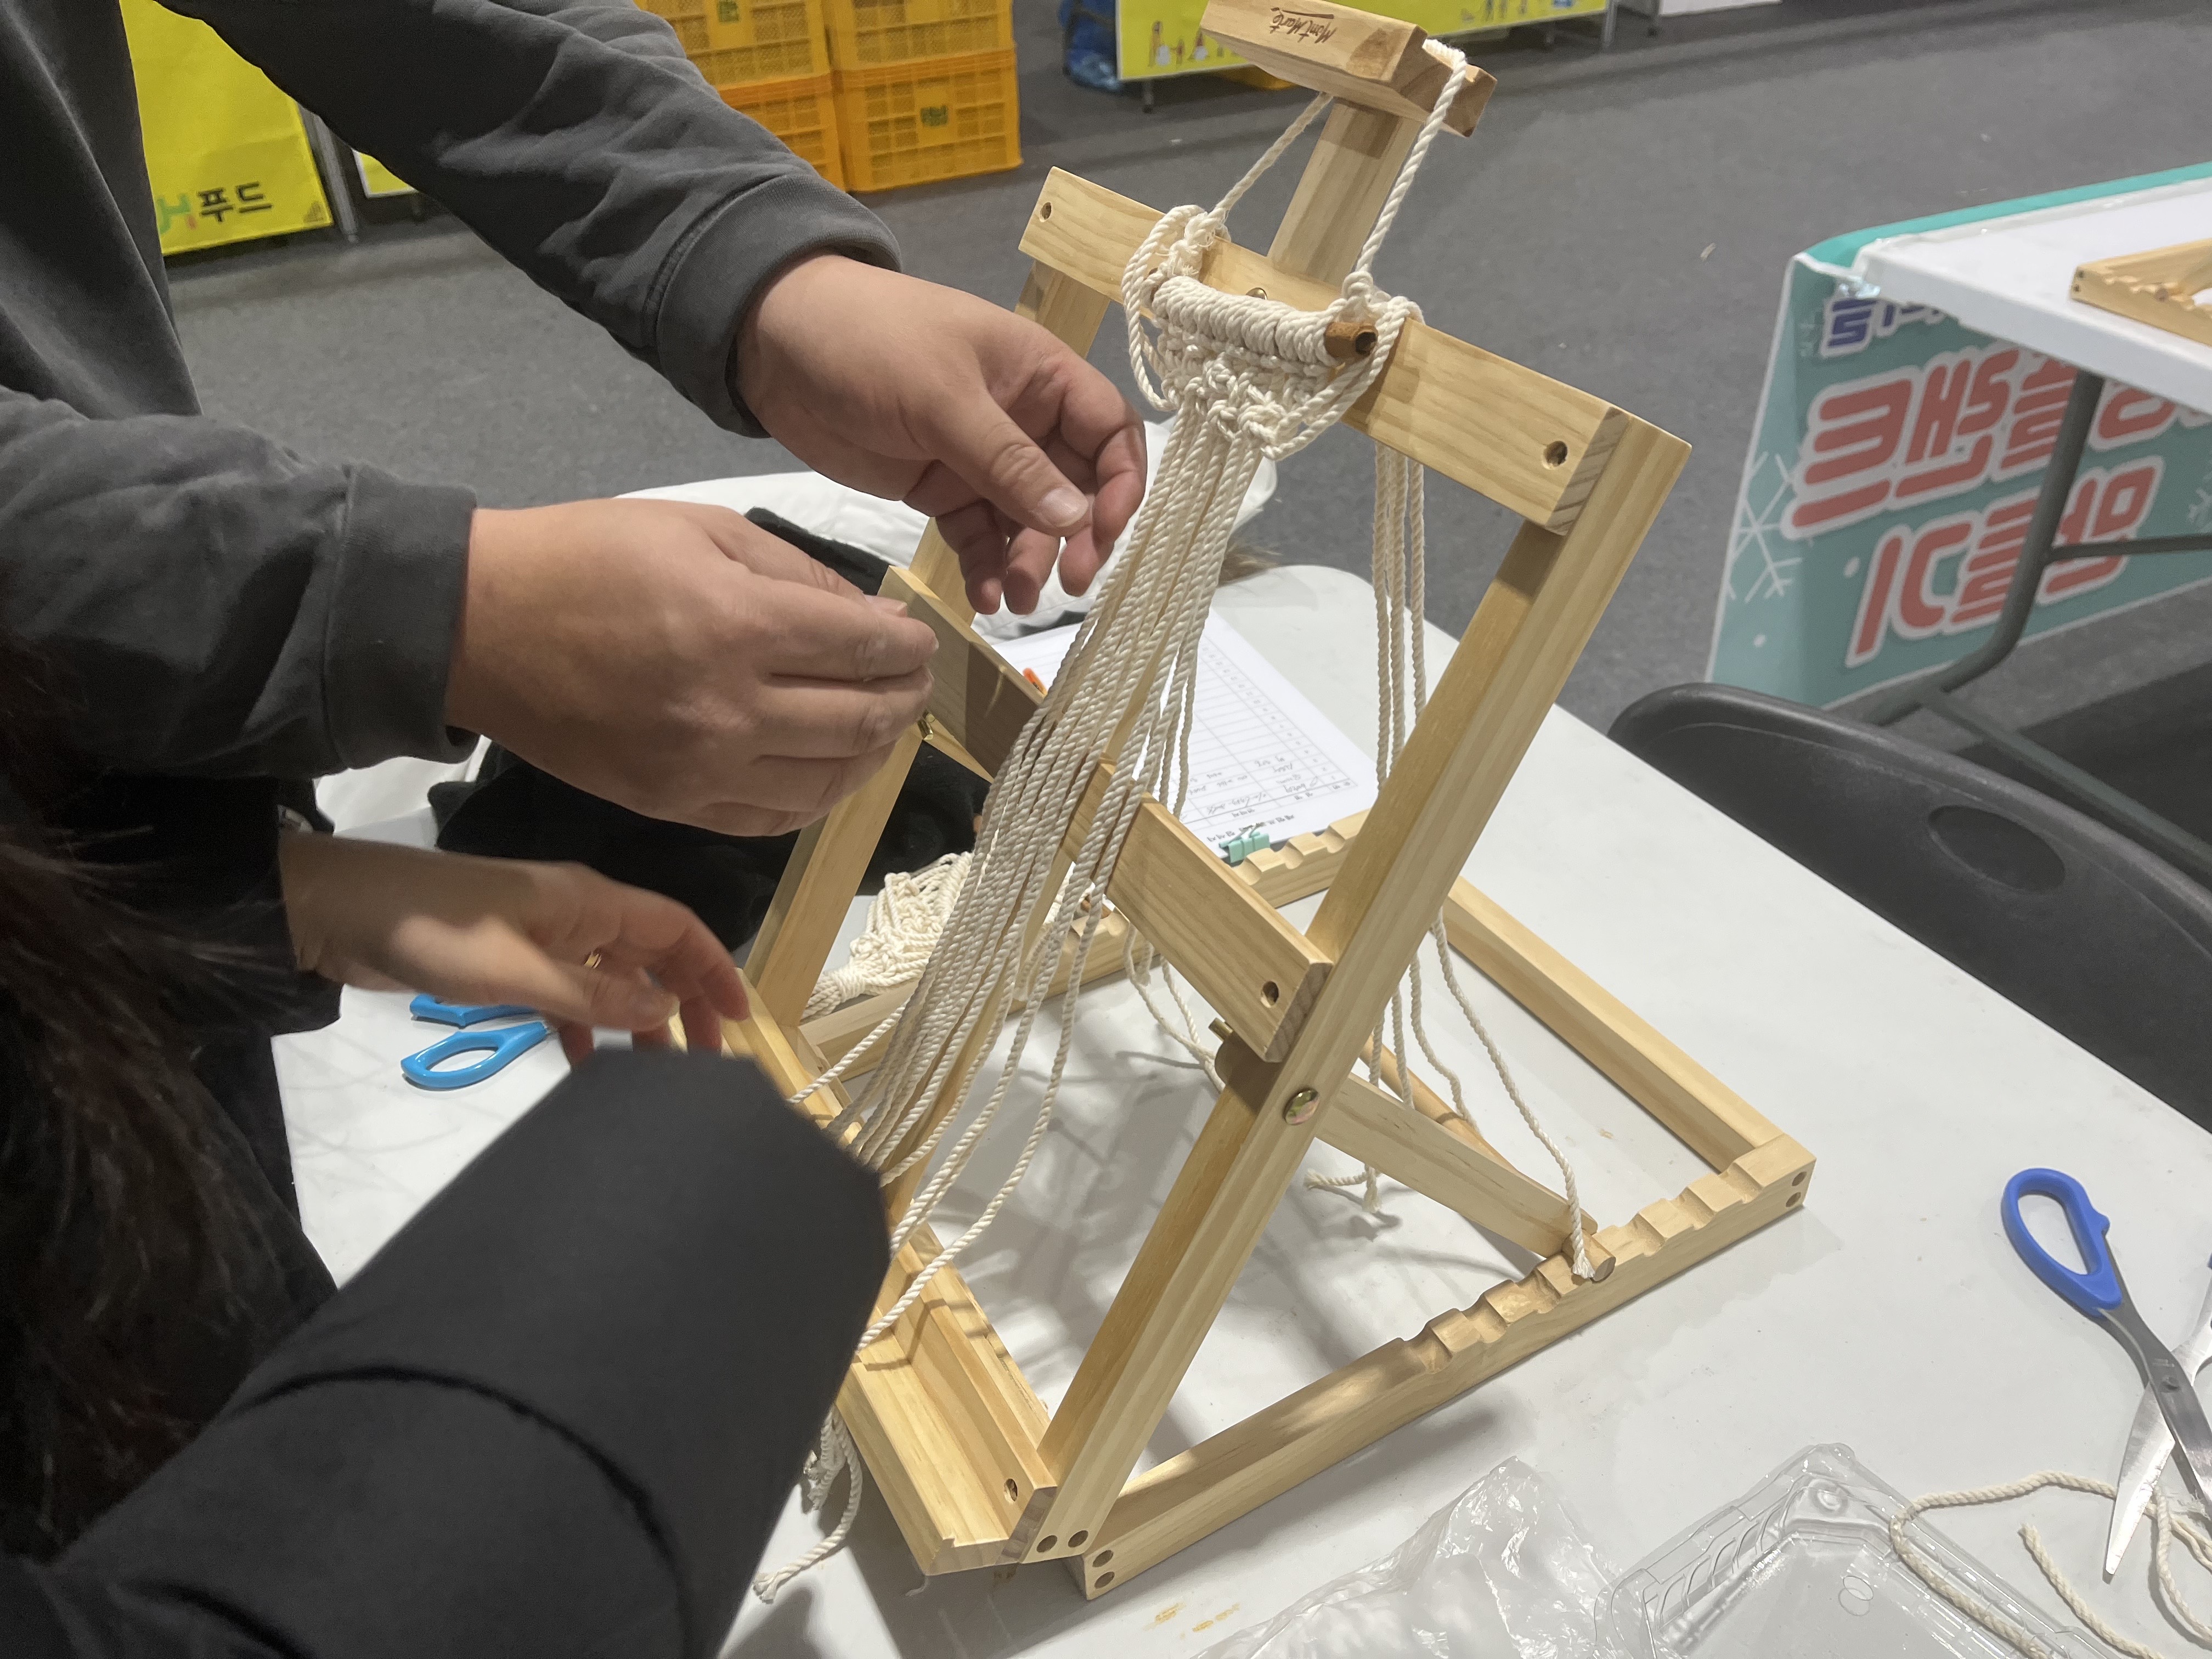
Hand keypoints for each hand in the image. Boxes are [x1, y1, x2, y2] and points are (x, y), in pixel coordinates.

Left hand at [279, 834, 747, 1064]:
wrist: (340, 913)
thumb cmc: (434, 932)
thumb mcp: (517, 971)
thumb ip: (593, 997)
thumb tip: (667, 1011)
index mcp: (588, 900)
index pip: (676, 927)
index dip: (714, 968)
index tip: (740, 1021)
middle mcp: (577, 914)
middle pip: (651, 955)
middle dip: (684, 1002)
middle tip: (703, 1064)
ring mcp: (543, 939)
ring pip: (612, 980)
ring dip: (636, 1022)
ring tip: (653, 1077)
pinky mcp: (509, 963)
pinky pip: (567, 997)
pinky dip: (583, 1029)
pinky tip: (585, 1068)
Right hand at [446, 498, 937, 836]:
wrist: (482, 626)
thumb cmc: (588, 557)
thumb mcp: (701, 528)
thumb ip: (798, 573)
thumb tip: (873, 618)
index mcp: (737, 625)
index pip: (862, 649)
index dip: (908, 648)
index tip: (922, 642)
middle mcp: (729, 708)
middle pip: (858, 719)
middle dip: (906, 699)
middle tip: (918, 681)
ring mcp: (701, 768)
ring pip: (828, 779)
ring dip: (875, 753)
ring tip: (889, 725)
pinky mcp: (673, 805)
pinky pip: (774, 817)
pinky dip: (820, 796)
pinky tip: (836, 769)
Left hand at [734, 254, 1146, 616]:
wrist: (775, 343)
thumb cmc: (869, 343)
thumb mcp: (944, 399)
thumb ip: (1009, 463)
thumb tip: (1076, 518)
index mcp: (1040, 375)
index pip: (1110, 431)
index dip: (1122, 482)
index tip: (1107, 530)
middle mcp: (1022, 420)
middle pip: (1075, 488)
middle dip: (1077, 537)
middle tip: (1069, 585)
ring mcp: (980, 459)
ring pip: (1027, 522)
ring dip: (1030, 563)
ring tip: (1017, 602)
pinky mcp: (940, 490)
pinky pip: (979, 537)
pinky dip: (986, 568)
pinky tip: (983, 598)